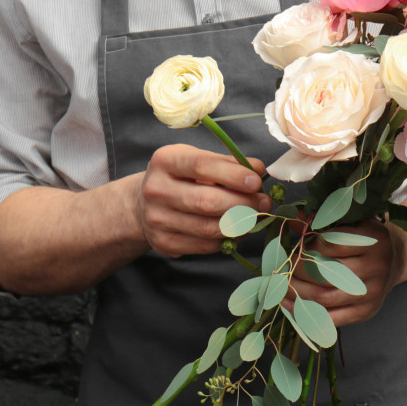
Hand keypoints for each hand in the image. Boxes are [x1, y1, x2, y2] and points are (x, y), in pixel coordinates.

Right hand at [133, 143, 271, 257]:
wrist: (143, 204)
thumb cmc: (180, 177)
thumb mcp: (196, 160)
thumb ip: (227, 163)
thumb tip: (258, 170)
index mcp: (165, 161)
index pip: (202, 166)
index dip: (233, 175)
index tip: (256, 181)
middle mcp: (157, 190)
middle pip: (207, 201)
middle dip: (242, 203)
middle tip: (264, 203)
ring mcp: (158, 219)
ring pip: (208, 227)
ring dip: (240, 224)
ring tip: (256, 217)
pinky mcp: (164, 243)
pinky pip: (205, 245)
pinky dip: (228, 239)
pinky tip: (239, 230)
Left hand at [288, 220, 406, 327]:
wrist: (395, 261)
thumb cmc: (364, 240)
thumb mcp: (350, 224)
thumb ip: (321, 223)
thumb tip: (291, 217)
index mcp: (372, 239)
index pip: (329, 244)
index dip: (306, 248)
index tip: (294, 249)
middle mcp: (376, 266)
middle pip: (324, 272)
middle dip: (296, 273)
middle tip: (281, 270)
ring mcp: (373, 292)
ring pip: (324, 297)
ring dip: (297, 294)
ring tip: (280, 288)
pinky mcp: (367, 312)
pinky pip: (332, 318)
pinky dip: (307, 315)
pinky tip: (291, 307)